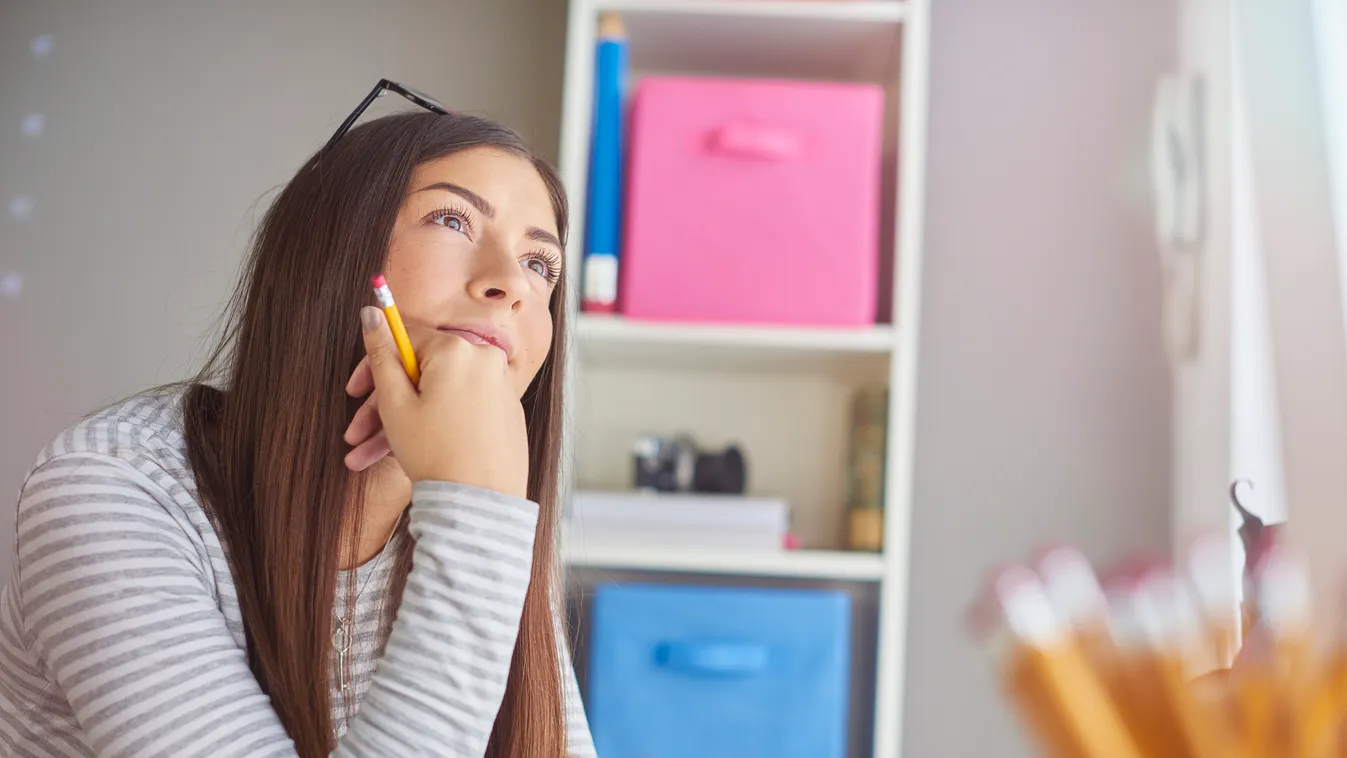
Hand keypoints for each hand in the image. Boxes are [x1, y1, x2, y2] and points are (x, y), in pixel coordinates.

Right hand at [347, 307, 529, 497]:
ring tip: (368, 457)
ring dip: (401, 423)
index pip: (406, 339)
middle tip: (355, 434)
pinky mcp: (506, 413)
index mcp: (457, 349)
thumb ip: (381, 354)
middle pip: (422, 372)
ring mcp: (499, 386)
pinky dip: (435, 426)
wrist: (480, 503)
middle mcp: (485, 359)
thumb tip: (371, 312)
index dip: (374, 365)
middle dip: (383, 405)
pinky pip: (462, 409)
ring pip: (439, 396)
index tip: (354, 391)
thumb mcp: (395, 402)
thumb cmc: (434, 453)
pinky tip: (409, 456)